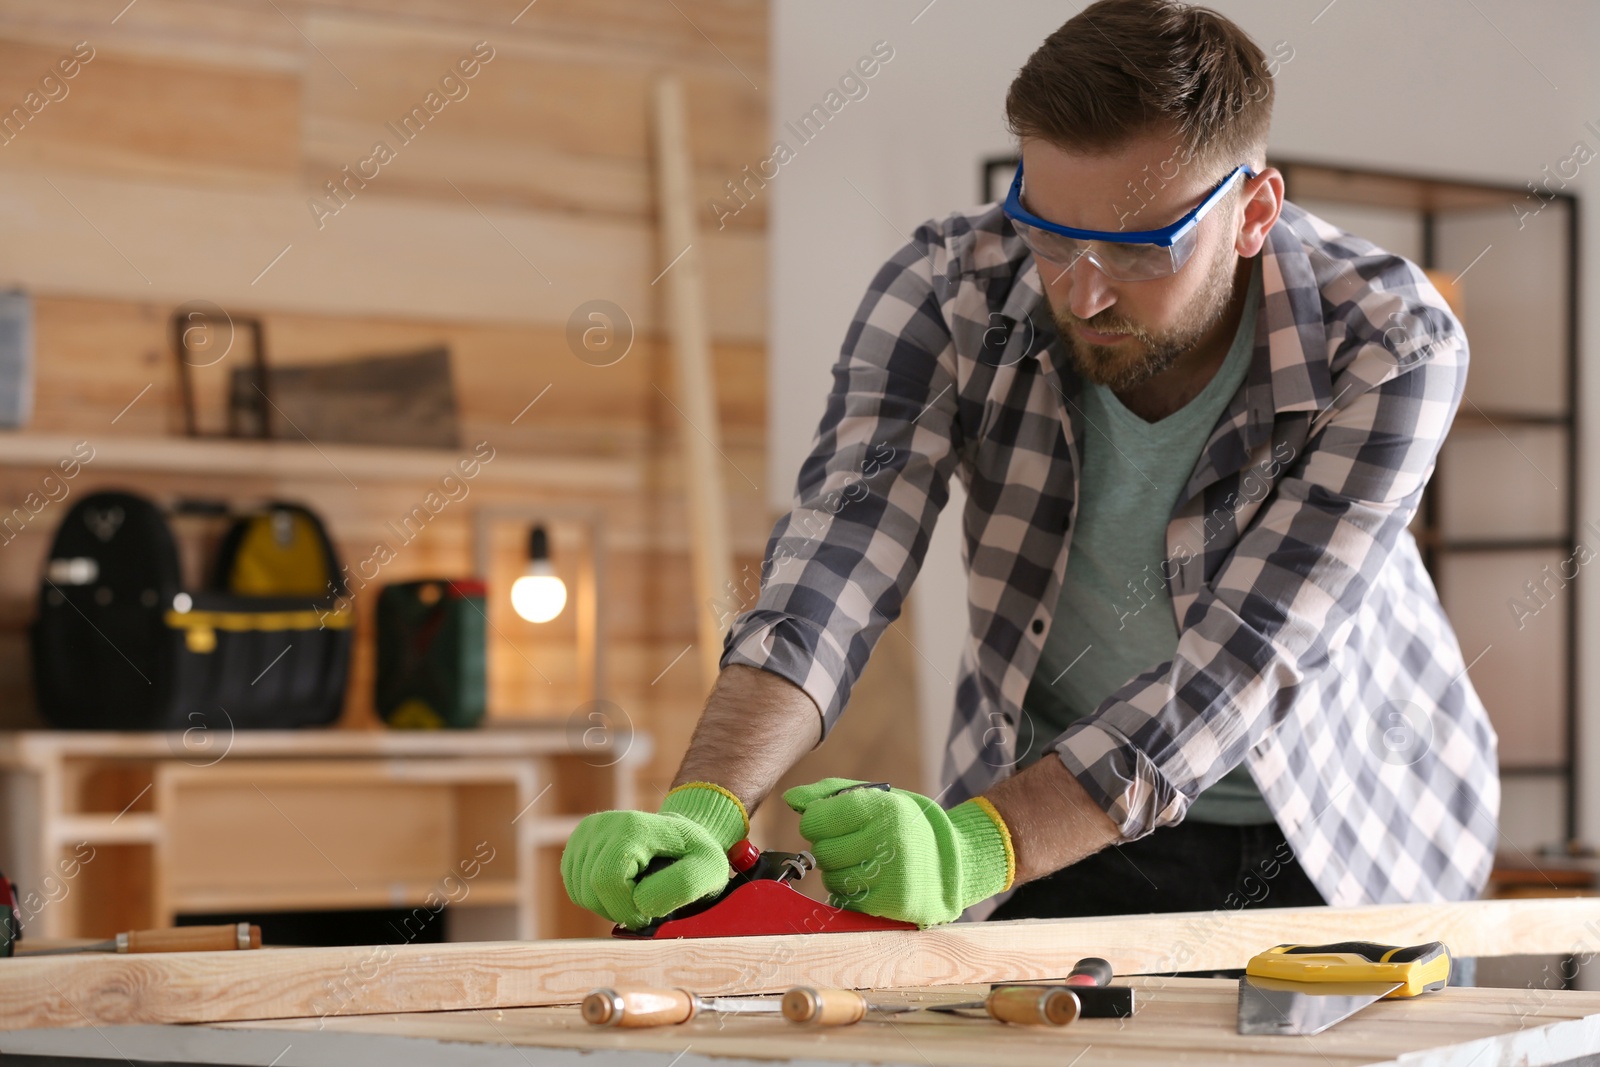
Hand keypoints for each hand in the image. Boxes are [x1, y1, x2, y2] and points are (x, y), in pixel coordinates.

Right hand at [560, 782, 746, 929]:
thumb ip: (684, 886)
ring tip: (635, 892)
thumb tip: (641, 902)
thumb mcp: (709, 869)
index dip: (628, 908)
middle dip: (618, 909)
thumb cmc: (697, 856)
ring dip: (607, 905)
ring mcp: (587, 832)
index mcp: (633, 827)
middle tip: (645, 903)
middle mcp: (604, 824)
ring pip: (580, 892)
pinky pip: (574, 888)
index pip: (609, 881)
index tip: (652, 911)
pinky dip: (595, 898)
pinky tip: (619, 888)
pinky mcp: (577, 844)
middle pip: (590, 890)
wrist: (683, 837)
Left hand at [783, 777, 1013, 926]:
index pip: (817, 818)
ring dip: (839, 871)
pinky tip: (871, 879)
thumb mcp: (874, 797)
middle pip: (822, 851)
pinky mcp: (894, 903)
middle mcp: (889, 840)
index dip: (816, 821)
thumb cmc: (904, 824)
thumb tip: (790, 799)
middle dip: (829, 847)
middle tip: (850, 843)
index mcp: (883, 808)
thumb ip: (828, 794)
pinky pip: (848, 900)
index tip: (827, 822)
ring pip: (832, 878)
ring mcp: (893, 875)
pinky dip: (852, 892)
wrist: (952, 860)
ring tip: (863, 861)